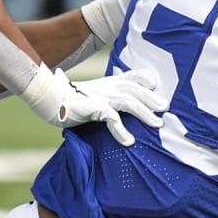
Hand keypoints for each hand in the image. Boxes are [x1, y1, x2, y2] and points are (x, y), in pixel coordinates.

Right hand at [20, 65, 167, 146]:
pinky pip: (113, 119)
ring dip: (146, 114)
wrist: (51, 99)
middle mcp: (110, 87)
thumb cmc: (73, 98)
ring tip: (158, 124)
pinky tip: (129, 141)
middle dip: (154, 99)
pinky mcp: (96, 108)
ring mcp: (104, 97)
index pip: (134, 76)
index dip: (146, 79)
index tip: (156, 85)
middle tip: (166, 109)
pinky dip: (122, 131)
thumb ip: (110, 95)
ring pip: (131, 103)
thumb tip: (124, 106)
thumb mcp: (95, 92)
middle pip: (138, 90)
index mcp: (111, 82)